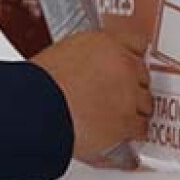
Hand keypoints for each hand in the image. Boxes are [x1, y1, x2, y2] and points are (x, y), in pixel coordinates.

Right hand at [32, 31, 150, 162]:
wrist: (34, 110)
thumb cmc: (37, 87)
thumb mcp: (61, 56)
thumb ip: (86, 58)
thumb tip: (91, 68)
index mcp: (104, 43)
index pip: (137, 43)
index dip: (132, 57)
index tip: (129, 65)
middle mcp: (122, 65)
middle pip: (143, 76)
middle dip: (131, 87)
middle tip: (113, 97)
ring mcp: (128, 94)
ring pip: (145, 105)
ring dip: (132, 112)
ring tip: (111, 119)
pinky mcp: (128, 122)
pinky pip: (140, 130)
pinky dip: (130, 135)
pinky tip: (118, 136)